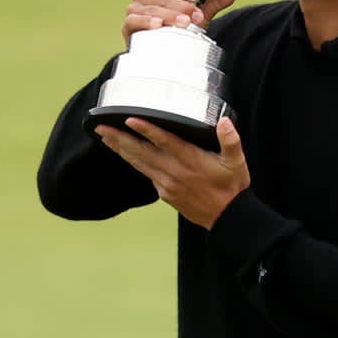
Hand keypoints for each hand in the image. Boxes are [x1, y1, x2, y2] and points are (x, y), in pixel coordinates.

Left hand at [95, 117, 249, 229]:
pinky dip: (133, 162)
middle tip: (101, 127)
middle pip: (141, 152)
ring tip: (105, 137)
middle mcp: (175, 172)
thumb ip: (231, 140)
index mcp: (190, 161)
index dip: (146, 129)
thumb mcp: (237, 162)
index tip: (129, 120)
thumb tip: (224, 122)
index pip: (164, 142)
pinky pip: (145, 174)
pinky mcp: (164, 193)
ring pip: (139, 163)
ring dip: (121, 149)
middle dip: (120, 138)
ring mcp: (167, 184)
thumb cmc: (232, 188)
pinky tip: (125, 154)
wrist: (227, 217)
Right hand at [122, 0, 241, 45]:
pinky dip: (146, 22)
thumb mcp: (201, 10)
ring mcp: (136, 9)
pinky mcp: (130, 26)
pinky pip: (134, 21)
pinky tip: (158, 26)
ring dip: (167, 15)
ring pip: (148, 8)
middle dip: (177, 4)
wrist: (168, 48)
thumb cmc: (181, 23)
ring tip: (183, 23)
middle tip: (193, 13)